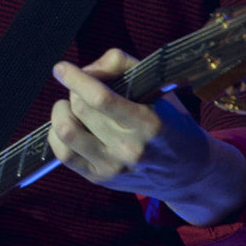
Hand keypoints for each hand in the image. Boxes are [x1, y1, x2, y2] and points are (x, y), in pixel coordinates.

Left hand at [49, 49, 245, 224]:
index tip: (61, 68)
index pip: (101, 99)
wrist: (189, 173)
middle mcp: (130, 149)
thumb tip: (87, 70)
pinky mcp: (100, 178)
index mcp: (149, 124)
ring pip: (66, 131)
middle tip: (82, 90)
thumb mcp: (160, 90)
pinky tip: (68, 125)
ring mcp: (113, 167)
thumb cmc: (171, 123)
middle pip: (81, 110)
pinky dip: (56, 134)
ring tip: (69, 106)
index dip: (76, 79)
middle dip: (75, 92)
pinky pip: (63, 154)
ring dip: (61, 112)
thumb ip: (125, 67)